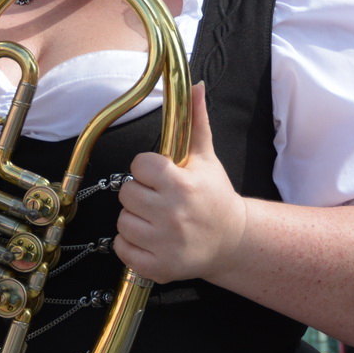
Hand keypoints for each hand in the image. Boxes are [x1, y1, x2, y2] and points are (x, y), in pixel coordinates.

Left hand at [116, 83, 247, 283]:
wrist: (232, 240)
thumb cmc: (215, 197)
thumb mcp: (207, 158)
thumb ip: (196, 122)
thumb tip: (195, 86)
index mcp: (182, 184)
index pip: (139, 166)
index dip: (147, 169)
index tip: (159, 175)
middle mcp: (172, 213)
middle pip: (126, 194)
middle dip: (140, 194)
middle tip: (158, 198)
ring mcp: (164, 242)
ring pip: (122, 222)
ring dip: (135, 220)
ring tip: (157, 219)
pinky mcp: (158, 266)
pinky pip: (122, 248)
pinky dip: (131, 245)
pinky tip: (151, 238)